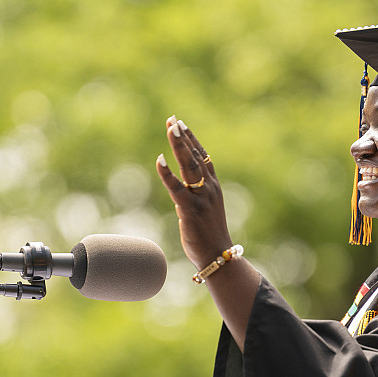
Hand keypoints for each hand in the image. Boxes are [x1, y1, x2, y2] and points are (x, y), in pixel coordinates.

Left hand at [156, 116, 232, 267]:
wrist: (218, 257)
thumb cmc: (209, 236)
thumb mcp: (203, 211)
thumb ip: (192, 198)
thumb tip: (179, 192)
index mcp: (213, 187)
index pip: (203, 157)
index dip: (192, 140)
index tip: (181, 124)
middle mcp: (209, 188)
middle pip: (196, 156)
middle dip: (184, 137)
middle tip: (173, 119)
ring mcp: (201, 198)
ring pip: (189, 165)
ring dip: (179, 145)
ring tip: (171, 128)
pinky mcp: (190, 209)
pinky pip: (177, 187)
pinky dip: (167, 173)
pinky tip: (159, 159)